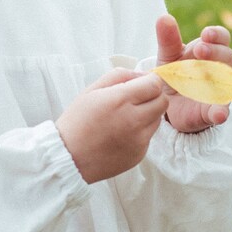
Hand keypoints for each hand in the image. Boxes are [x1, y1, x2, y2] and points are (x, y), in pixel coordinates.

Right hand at [56, 68, 169, 183]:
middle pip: (162, 102)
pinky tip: (122, 134)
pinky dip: (141, 133)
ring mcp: (138, 140)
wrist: (69, 157)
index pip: (155, 85)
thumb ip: (120, 75)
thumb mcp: (92, 89)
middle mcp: (133, 120)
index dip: (150, 82)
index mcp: (120, 100)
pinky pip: (149, 137)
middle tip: (138, 100)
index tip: (142, 85)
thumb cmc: (77, 122)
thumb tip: (143, 74)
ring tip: (127, 118)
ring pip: (158, 119)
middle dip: (153, 97)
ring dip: (148, 115)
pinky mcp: (139, 154)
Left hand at [155, 14, 231, 133]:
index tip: (206, 34)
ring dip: (222, 79)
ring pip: (229, 83)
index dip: (217, 34)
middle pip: (227, 56)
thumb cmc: (175, 73)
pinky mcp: (214, 111)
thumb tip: (163, 17)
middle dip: (215, 52)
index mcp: (210, 51)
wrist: (168, 105)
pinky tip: (218, 114)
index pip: (221, 38)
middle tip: (199, 50)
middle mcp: (220, 69)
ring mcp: (220, 90)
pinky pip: (221, 111)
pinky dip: (221, 112)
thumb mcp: (168, 56)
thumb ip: (168, 39)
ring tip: (209, 77)